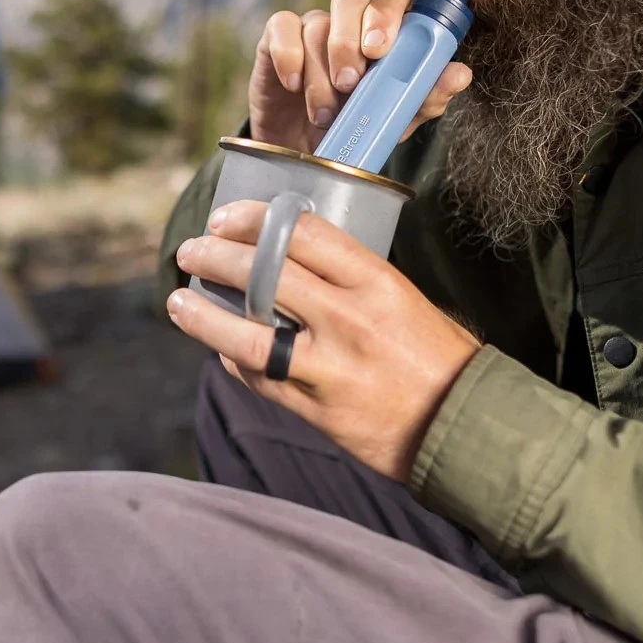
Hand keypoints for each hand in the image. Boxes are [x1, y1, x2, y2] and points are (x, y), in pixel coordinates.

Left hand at [168, 201, 479, 481]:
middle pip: (264, 277)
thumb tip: (290, 256)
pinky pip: (260, 378)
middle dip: (216, 258)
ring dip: (204, 316)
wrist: (463, 425)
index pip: (302, 234)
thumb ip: (348, 279)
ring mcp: (329, 369)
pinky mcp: (315, 409)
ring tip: (178, 301)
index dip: (254, 219)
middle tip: (191, 250)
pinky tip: (219, 346)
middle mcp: (348, 320)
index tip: (226, 217)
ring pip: (247, 335)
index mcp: (376, 282)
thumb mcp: (402, 297)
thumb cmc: (437, 353)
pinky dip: (233, 358)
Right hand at [249, 0, 471, 153]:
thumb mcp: (395, 120)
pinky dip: (288, 57)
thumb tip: (460, 74)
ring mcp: (312, 26)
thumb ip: (426, 96)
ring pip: (316, 23)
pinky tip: (293, 86)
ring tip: (324, 113)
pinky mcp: (276, 38)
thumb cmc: (357, 128)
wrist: (307, 155)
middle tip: (351, 80)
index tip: (381, 51)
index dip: (388, 14)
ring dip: (320, 72)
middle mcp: (349, 20)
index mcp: (385, 30)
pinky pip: (281, 27)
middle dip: (350, 36)